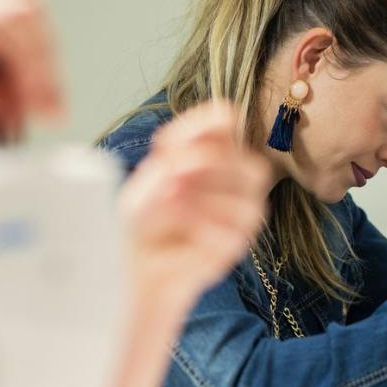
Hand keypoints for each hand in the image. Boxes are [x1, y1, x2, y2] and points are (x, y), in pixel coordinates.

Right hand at [0, 0, 62, 138]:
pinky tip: (28, 102)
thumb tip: (23, 106)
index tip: (46, 99)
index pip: (15, 19)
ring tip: (46, 110)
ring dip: (42, 66)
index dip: (38, 58)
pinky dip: (27, 69)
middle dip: (47, 59)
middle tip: (55, 106)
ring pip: (25, 18)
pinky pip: (9, 33)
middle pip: (27, 11)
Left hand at [118, 102, 269, 302]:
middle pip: (255, 166)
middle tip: (172, 168)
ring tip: (168, 197)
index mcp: (215, 155)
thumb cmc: (141, 219)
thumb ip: (164, 163)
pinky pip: (232, 234)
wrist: (131, 265)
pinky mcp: (232, 250)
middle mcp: (236, 185)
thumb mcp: (145, 181)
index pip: (225, 121)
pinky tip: (178, 224)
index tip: (165, 143)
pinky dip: (202, 224)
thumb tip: (178, 162)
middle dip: (213, 162)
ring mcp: (240, 220)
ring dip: (205, 195)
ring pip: (249, 202)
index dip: (198, 127)